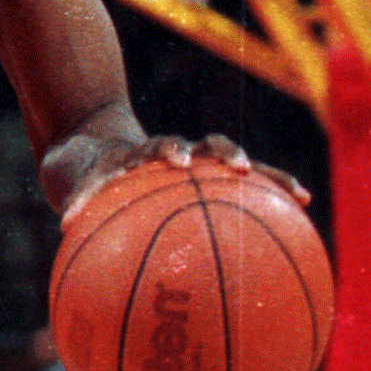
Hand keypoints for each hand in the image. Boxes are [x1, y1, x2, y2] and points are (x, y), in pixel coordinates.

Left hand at [62, 132, 310, 225]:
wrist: (100, 148)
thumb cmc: (88, 174)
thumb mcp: (75, 183)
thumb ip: (75, 200)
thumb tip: (63, 226)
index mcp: (142, 154)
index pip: (158, 147)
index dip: (168, 152)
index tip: (179, 162)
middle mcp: (176, 153)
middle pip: (203, 145)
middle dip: (221, 154)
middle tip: (237, 168)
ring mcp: (197, 159)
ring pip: (236, 160)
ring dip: (261, 171)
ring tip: (296, 193)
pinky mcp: (210, 168)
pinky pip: (247, 180)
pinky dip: (275, 185)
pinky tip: (307, 202)